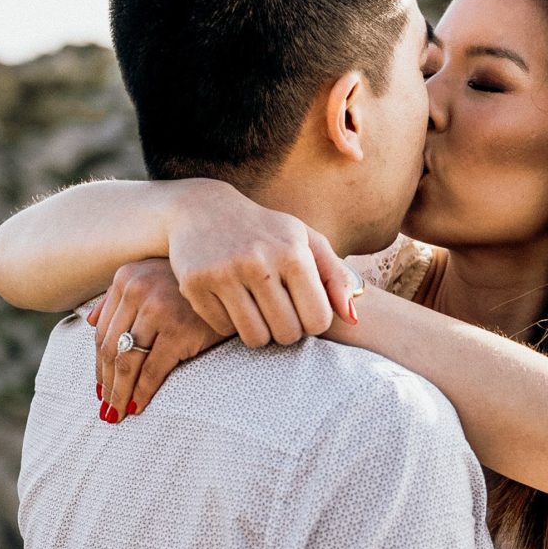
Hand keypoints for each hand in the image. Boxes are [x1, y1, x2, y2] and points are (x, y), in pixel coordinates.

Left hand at [88, 257, 231, 418]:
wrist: (237, 285)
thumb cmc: (193, 287)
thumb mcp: (153, 278)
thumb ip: (120, 296)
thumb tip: (90, 322)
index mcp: (126, 277)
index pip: (103, 330)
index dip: (98, 363)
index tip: (101, 385)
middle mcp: (137, 290)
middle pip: (110, 348)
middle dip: (106, 383)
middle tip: (105, 407)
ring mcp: (158, 310)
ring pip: (127, 362)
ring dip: (119, 393)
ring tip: (116, 412)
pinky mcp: (179, 331)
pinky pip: (152, 370)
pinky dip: (141, 393)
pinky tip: (137, 407)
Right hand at [163, 180, 360, 345]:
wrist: (202, 210)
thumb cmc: (265, 231)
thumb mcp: (305, 241)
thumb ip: (335, 277)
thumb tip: (353, 319)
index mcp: (292, 252)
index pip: (317, 320)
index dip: (312, 322)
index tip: (303, 310)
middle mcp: (258, 262)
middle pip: (287, 334)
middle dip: (286, 330)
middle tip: (278, 314)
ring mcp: (223, 273)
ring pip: (255, 338)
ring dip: (259, 331)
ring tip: (257, 310)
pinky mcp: (194, 284)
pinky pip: (223, 329)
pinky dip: (229, 322)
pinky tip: (229, 300)